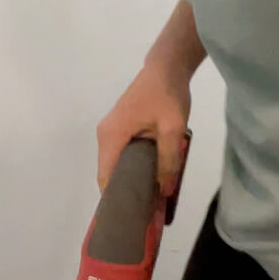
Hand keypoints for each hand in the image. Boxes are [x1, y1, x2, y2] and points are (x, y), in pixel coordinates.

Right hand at [96, 51, 190, 195]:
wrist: (166, 66)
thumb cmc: (167, 95)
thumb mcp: (173, 130)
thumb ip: (169, 161)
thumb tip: (166, 191)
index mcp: (112, 137)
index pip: (105, 176)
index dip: (114, 197)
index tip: (129, 213)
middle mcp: (105, 135)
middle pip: (108, 171)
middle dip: (124, 189)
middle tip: (143, 208)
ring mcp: (110, 130)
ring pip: (115, 163)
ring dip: (129, 177)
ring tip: (147, 194)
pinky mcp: (119, 126)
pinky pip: (121, 153)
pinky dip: (131, 165)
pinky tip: (148, 174)